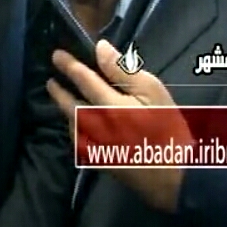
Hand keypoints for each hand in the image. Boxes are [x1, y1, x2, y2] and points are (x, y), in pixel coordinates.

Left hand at [46, 39, 191, 212]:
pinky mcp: (100, 161)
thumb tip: (100, 47)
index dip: (68, 65)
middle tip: (50, 81)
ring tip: (60, 98)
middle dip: (58, 91)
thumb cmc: (168, 130)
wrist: (175, 179)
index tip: (56, 55)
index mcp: (108, 105)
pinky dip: (75, 128)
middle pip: (69, 105)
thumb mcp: (152, 93)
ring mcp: (95, 145)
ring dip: (64, 109)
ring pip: (72, 124)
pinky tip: (78, 124)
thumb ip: (123, 70)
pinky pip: (80, 140)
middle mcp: (94, 125)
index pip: (82, 79)